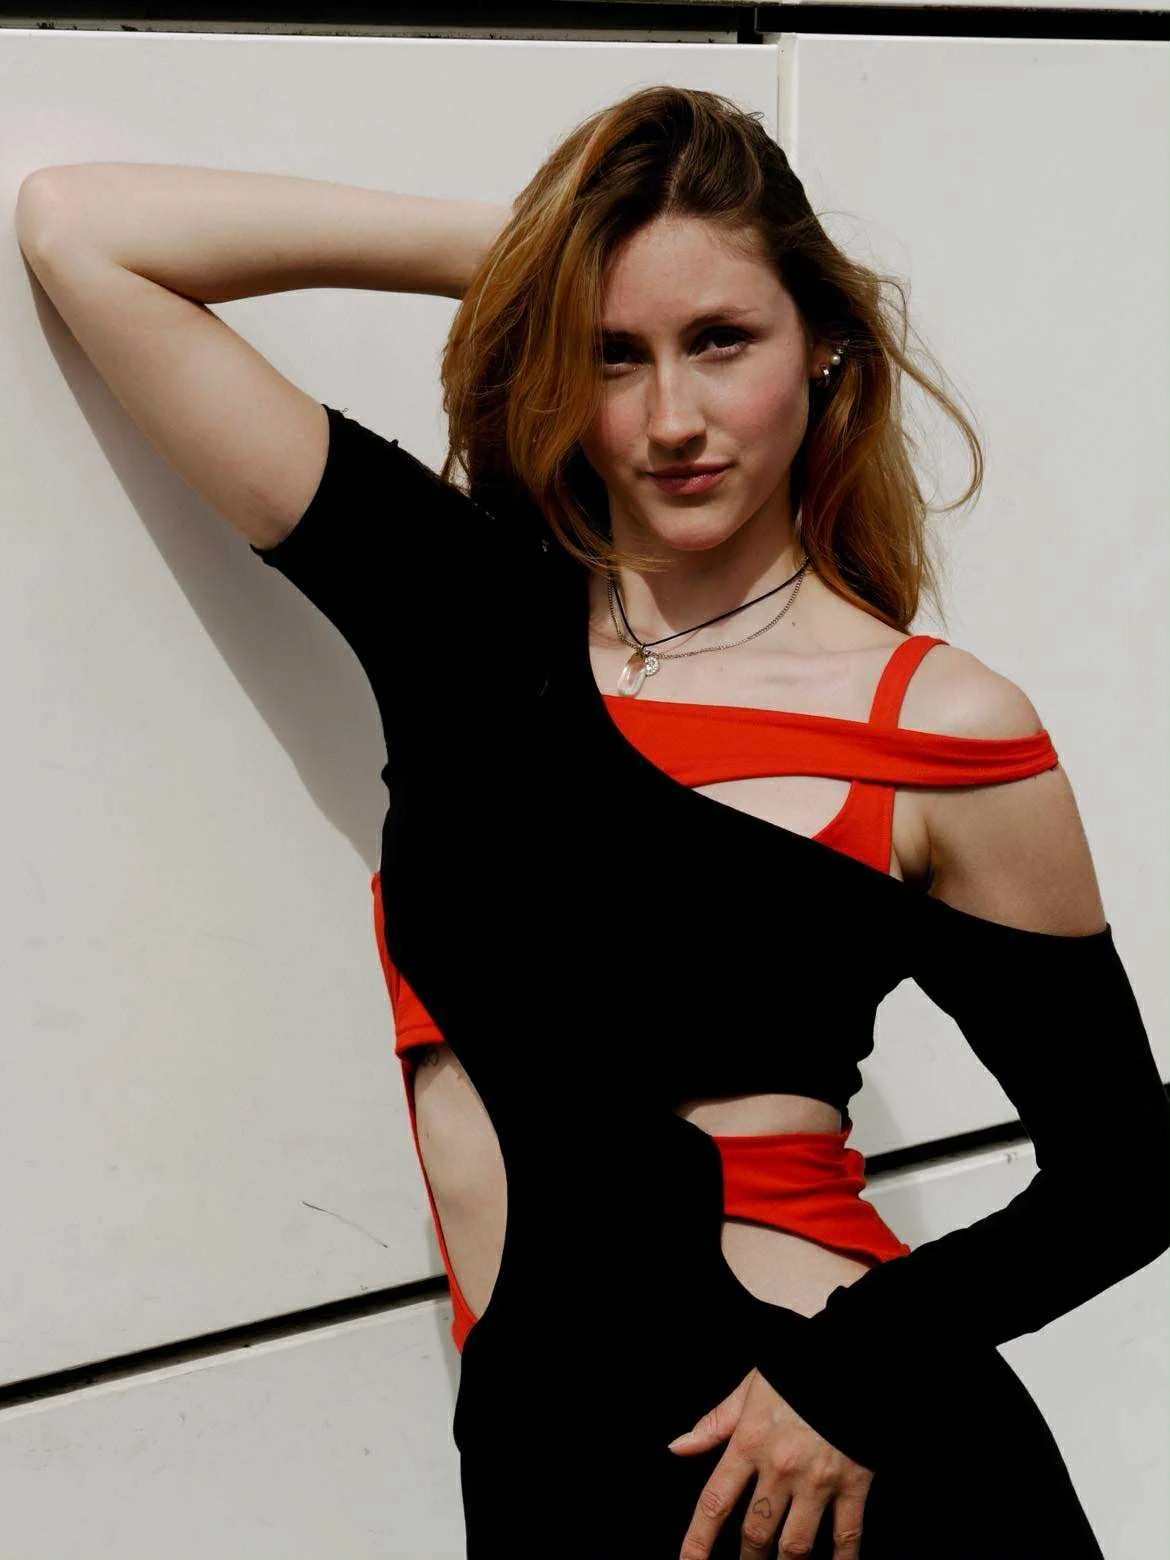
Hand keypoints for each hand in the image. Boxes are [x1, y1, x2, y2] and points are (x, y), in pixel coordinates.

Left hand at [667, 1368, 872, 1559]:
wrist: (850, 1359)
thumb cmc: (797, 1372)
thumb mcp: (749, 1388)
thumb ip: (714, 1424)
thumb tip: (676, 1447)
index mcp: (750, 1442)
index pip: (715, 1503)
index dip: (698, 1542)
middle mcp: (780, 1467)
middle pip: (755, 1532)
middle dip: (745, 1559)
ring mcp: (818, 1479)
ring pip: (795, 1544)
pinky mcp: (853, 1484)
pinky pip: (846, 1536)